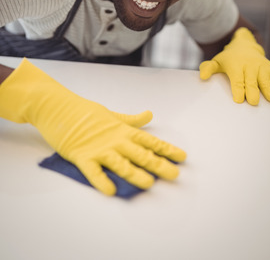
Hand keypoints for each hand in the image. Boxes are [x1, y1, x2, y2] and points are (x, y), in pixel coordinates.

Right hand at [0, 58, 185, 194]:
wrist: (58, 108)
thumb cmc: (85, 112)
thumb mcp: (112, 115)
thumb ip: (131, 120)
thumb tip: (149, 115)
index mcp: (122, 131)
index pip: (149, 140)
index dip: (166, 149)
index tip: (182, 157)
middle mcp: (114, 140)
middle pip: (139, 153)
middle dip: (157, 164)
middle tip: (173, 175)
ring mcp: (98, 148)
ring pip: (120, 163)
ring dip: (134, 174)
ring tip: (148, 184)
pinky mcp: (80, 156)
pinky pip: (92, 171)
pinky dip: (101, 181)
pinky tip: (111, 190)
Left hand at [199, 28, 269, 105]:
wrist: (244, 46)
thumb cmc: (229, 59)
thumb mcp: (217, 62)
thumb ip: (209, 68)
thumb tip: (202, 75)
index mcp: (235, 65)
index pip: (237, 79)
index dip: (238, 89)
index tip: (239, 99)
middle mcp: (249, 65)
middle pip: (251, 80)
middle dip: (253, 90)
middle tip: (253, 102)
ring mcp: (261, 66)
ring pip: (265, 78)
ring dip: (268, 89)